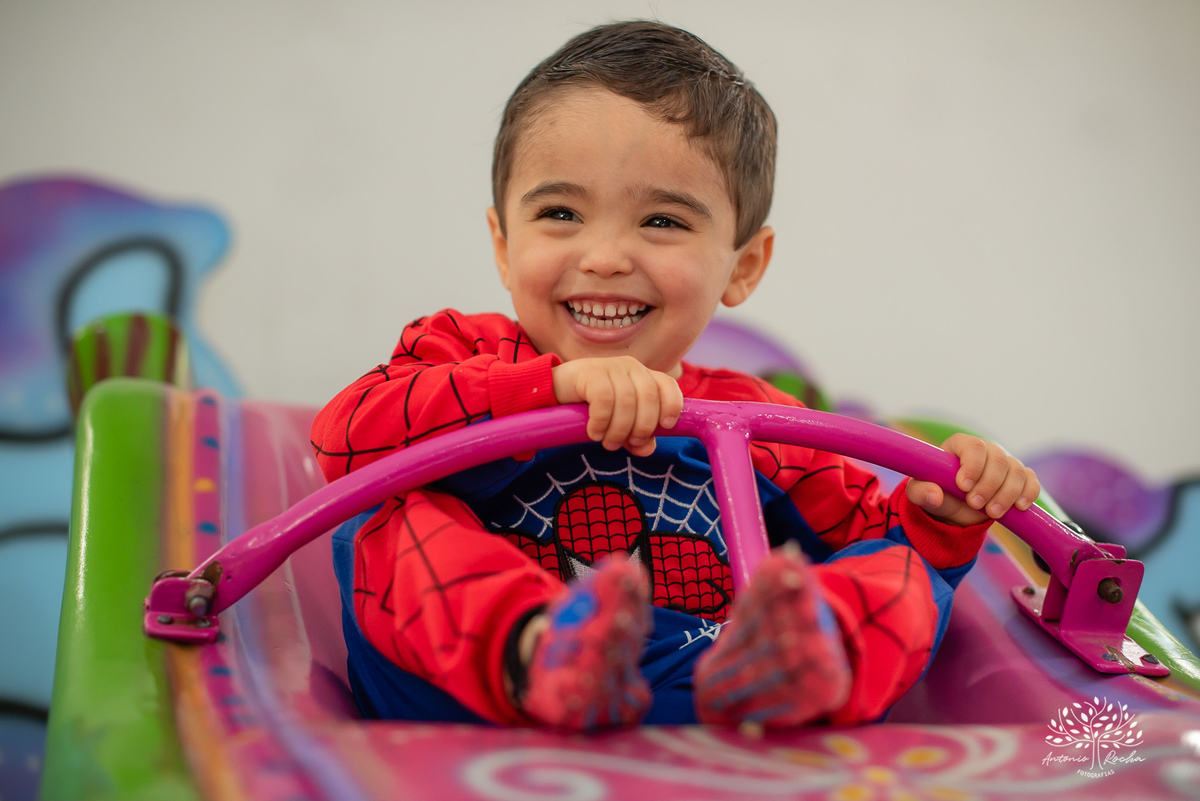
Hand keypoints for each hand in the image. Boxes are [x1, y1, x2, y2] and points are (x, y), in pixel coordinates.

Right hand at [552, 356, 682, 455]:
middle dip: (642, 426)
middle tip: (627, 444)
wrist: (554, 392)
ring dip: (619, 429)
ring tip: (608, 443)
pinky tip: (594, 433)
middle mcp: (630, 367)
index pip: (668, 385)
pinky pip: (604, 399)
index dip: (672, 405)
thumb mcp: (617, 423)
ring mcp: (610, 367)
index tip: (665, 427)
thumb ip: (634, 437)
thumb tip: (648, 449)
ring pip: (627, 401)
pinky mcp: (590, 372)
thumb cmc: (590, 407)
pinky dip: (602, 421)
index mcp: (643, 376)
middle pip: (649, 397)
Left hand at [907, 433, 1040, 525]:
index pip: (973, 446)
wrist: (955, 509)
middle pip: (998, 459)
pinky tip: (1018, 507)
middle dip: (989, 485)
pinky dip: (1028, 493)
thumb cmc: (936, 493)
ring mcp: (1005, 463)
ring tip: (992, 513)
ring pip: (1017, 471)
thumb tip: (934, 496)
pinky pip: (1031, 481)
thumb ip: (921, 492)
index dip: (972, 465)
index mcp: (961, 445)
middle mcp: (986, 450)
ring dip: (1007, 493)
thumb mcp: (920, 494)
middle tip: (975, 504)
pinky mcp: (1020, 478)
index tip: (964, 486)